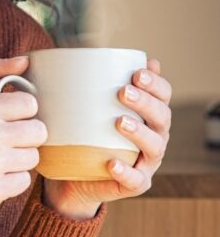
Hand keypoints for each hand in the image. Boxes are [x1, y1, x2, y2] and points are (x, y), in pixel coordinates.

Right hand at [0, 56, 44, 236]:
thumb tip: (25, 60)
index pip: (30, 104)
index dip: (21, 114)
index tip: (6, 121)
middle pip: (38, 131)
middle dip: (24, 139)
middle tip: (3, 144)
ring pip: (34, 157)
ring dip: (19, 161)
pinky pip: (25, 181)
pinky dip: (12, 183)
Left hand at [43, 58, 172, 217]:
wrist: (73, 177)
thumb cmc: (82, 133)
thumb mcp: (85, 106)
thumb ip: (88, 83)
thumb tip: (80, 52)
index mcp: (148, 113)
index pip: (163, 94)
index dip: (155, 82)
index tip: (136, 72)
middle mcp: (154, 136)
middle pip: (162, 117)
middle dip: (146, 102)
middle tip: (123, 92)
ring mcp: (147, 162)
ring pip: (155, 146)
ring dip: (140, 133)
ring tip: (120, 122)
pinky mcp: (135, 184)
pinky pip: (136, 180)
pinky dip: (126, 172)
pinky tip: (112, 163)